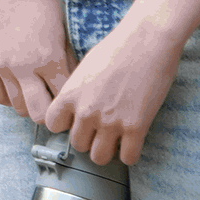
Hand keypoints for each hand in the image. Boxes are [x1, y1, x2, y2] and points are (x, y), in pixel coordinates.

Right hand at [0, 0, 75, 125]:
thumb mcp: (62, 26)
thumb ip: (68, 57)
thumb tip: (76, 81)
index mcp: (49, 58)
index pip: (65, 99)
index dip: (73, 104)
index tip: (78, 104)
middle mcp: (24, 67)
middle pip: (40, 114)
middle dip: (52, 115)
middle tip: (59, 106)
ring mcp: (2, 66)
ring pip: (18, 108)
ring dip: (31, 105)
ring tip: (40, 95)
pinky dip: (10, 97)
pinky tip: (19, 87)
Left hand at [40, 12, 184, 167]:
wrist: (147, 41)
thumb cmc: (117, 48)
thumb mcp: (84, 67)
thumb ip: (76, 91)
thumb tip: (75, 108)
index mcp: (70, 94)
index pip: (53, 125)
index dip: (65, 125)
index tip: (75, 120)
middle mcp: (87, 111)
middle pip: (77, 144)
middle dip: (88, 139)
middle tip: (100, 129)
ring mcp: (111, 122)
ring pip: (99, 157)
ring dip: (106, 150)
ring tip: (114, 138)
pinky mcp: (136, 127)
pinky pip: (128, 158)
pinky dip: (129, 153)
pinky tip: (132, 141)